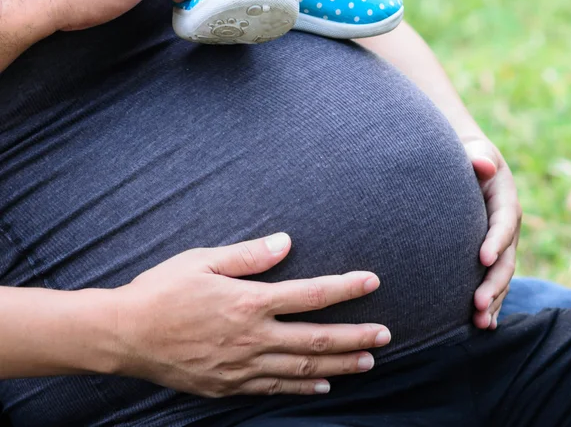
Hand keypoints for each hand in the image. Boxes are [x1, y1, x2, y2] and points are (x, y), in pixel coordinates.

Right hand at [113, 233, 389, 396]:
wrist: (124, 334)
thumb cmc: (163, 290)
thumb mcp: (202, 260)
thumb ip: (247, 254)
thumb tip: (286, 242)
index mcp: (248, 302)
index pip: (310, 294)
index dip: (345, 288)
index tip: (372, 282)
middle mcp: (251, 337)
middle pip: (316, 337)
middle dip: (355, 336)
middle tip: (386, 335)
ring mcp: (241, 366)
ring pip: (302, 367)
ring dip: (339, 365)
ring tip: (368, 362)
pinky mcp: (229, 385)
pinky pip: (274, 387)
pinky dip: (302, 386)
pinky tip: (322, 385)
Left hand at [463, 137, 521, 329]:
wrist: (473, 166)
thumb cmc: (470, 157)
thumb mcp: (476, 152)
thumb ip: (478, 158)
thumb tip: (483, 163)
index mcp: (505, 201)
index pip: (503, 223)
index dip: (495, 240)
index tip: (482, 258)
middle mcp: (507, 226)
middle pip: (506, 258)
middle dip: (494, 283)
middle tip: (477, 304)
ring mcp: (501, 243)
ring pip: (501, 275)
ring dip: (493, 300)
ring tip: (480, 322)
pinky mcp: (490, 253)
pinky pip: (493, 279)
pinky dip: (491, 301)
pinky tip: (482, 324)